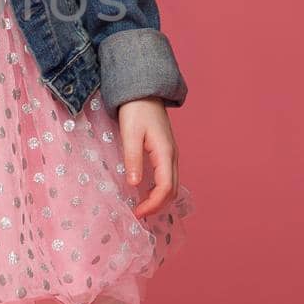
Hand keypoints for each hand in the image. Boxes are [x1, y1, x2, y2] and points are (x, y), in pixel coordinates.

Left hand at [117, 97, 178, 219]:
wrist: (143, 91)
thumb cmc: (136, 110)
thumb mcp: (130, 134)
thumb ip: (133, 158)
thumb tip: (134, 184)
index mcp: (165, 153)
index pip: (165, 187)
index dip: (153, 204)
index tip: (137, 213)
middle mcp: (172, 155)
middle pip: (172, 189)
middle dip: (157, 205)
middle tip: (138, 213)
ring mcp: (170, 153)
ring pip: (172, 183)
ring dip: (159, 198)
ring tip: (142, 206)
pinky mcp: (165, 151)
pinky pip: (167, 175)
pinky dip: (160, 189)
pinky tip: (146, 191)